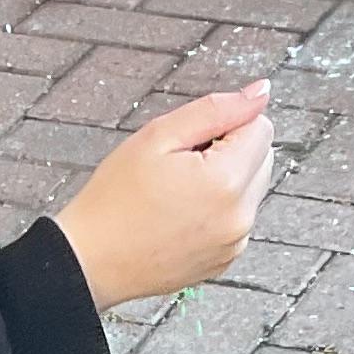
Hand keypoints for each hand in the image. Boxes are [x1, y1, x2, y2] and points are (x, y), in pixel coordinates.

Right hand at [52, 84, 274, 308]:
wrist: (90, 261)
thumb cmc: (115, 198)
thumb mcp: (159, 136)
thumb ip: (216, 109)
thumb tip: (260, 92)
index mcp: (227, 181)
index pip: (261, 128)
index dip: (226, 123)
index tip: (191, 139)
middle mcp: (240, 216)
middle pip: (262, 158)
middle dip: (231, 150)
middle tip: (181, 163)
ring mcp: (235, 243)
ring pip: (250, 189)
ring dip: (226, 180)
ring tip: (177, 191)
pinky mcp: (225, 259)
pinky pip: (236, 219)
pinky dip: (218, 210)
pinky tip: (179, 214)